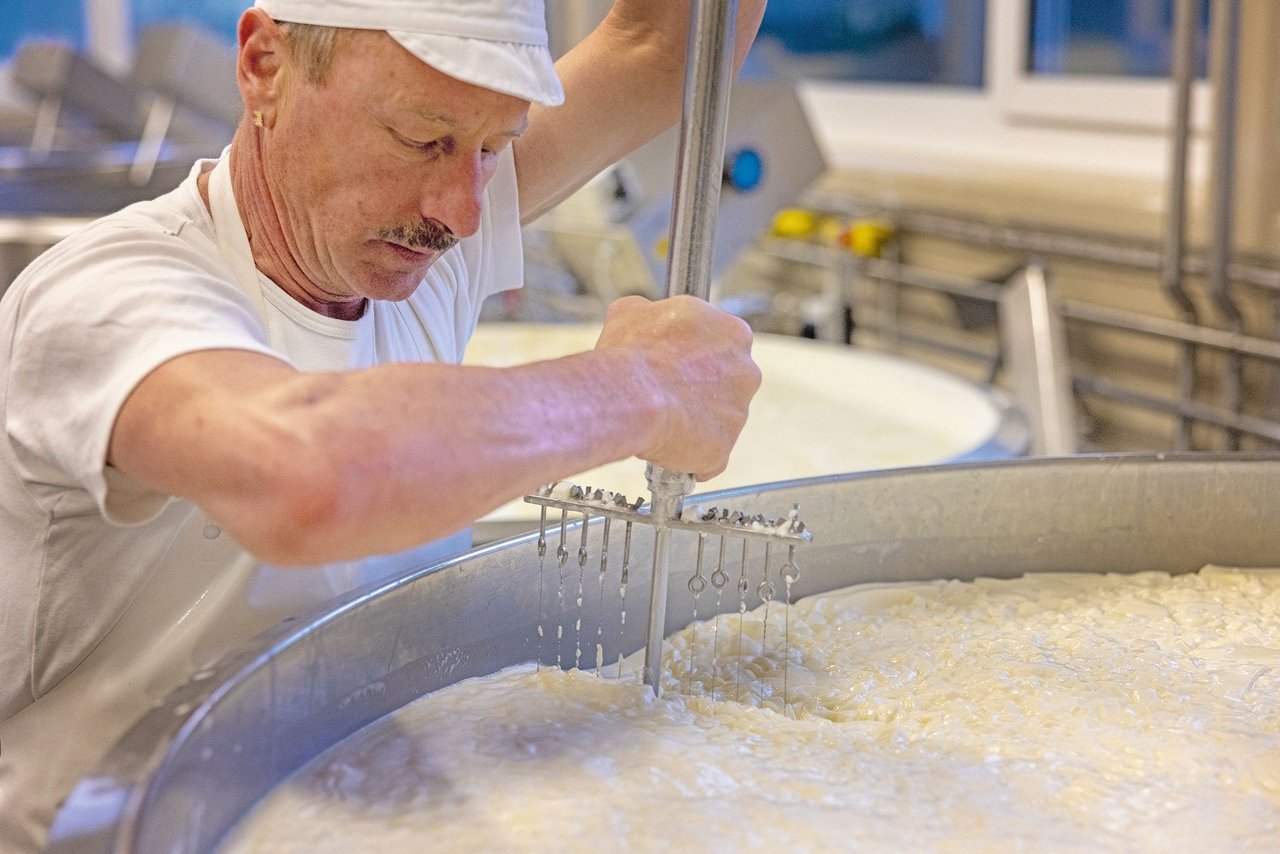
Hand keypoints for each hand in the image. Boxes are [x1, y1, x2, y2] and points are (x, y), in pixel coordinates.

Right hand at [595, 294, 760, 480]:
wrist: (632, 396)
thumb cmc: (634, 353)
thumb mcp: (630, 312)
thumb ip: (648, 312)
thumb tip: (641, 313)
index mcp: (733, 333)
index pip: (721, 345)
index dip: (691, 355)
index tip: (672, 360)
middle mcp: (747, 373)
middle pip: (725, 384)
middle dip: (698, 390)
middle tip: (666, 392)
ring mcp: (738, 414)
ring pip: (715, 421)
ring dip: (693, 422)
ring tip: (661, 419)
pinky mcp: (723, 450)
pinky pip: (707, 456)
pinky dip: (688, 454)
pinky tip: (665, 445)